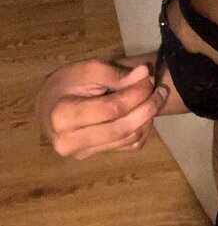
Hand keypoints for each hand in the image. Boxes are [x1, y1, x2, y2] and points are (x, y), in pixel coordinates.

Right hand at [35, 60, 169, 159]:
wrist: (50, 106)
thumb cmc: (66, 84)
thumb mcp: (86, 70)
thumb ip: (115, 74)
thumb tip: (144, 74)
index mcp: (62, 117)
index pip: (111, 108)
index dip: (136, 93)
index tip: (148, 77)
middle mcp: (70, 142)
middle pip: (123, 127)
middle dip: (147, 106)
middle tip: (159, 89)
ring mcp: (83, 153)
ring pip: (129, 138)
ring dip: (148, 117)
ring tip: (155, 96)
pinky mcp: (96, 156)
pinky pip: (129, 145)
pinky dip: (143, 128)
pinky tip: (144, 111)